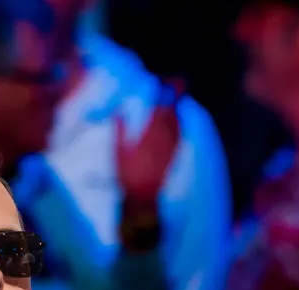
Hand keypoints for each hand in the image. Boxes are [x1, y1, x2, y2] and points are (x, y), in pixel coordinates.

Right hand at [116, 81, 181, 204]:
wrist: (145, 200)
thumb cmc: (129, 175)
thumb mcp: (119, 152)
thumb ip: (120, 130)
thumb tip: (119, 112)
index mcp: (151, 133)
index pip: (162, 107)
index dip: (168, 92)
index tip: (172, 80)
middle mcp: (165, 138)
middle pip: (172, 112)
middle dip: (175, 97)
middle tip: (178, 82)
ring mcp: (171, 148)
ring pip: (178, 123)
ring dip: (177, 110)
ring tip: (177, 99)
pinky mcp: (174, 157)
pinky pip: (179, 136)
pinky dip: (179, 126)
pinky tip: (178, 124)